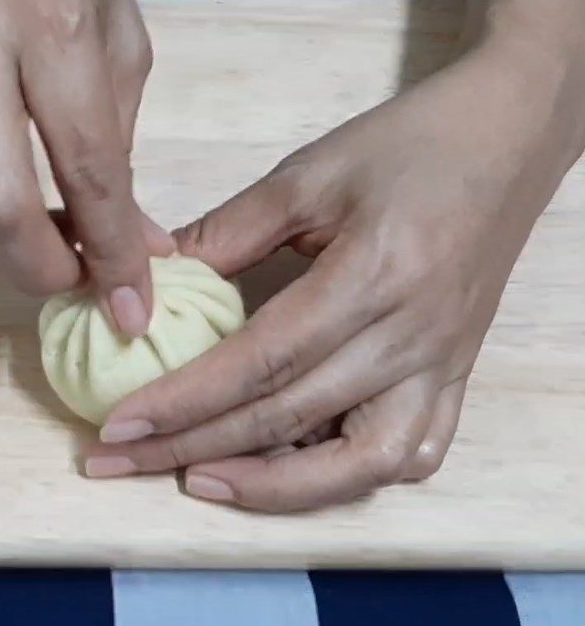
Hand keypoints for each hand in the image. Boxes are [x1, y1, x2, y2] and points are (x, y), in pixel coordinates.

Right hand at [0, 0, 166, 332]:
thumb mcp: (121, 29)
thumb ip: (124, 139)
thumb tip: (135, 236)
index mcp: (47, 17)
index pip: (83, 163)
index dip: (113, 249)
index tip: (134, 305)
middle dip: (43, 272)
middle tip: (88, 282)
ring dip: (11, 260)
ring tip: (63, 248)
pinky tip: (27, 217)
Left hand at [85, 43, 580, 510]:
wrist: (507, 139)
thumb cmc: (408, 143)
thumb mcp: (309, 174)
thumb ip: (229, 231)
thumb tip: (154, 278)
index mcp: (374, 275)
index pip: (262, 362)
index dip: (184, 401)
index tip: (118, 427)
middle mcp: (413, 337)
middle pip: (291, 418)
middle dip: (194, 446)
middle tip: (121, 464)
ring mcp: (442, 364)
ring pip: (362, 462)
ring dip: (276, 486)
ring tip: (201, 479)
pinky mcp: (457, 373)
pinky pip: (411, 452)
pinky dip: (350, 476)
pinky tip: (298, 468)